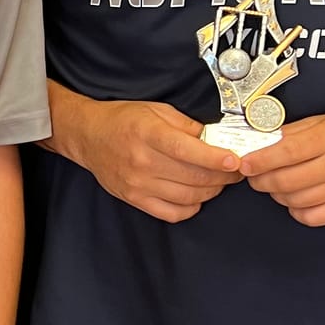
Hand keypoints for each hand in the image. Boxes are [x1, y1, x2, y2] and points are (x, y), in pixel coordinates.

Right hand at [58, 97, 240, 222]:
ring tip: (218, 181)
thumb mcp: (155, 110)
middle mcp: (142, 161)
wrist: (89, 136)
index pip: (188, 151)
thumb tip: (216, 138)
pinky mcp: (134, 199)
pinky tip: (196, 196)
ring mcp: (138, 184)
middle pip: (194, 176)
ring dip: (211, 191)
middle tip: (235, 170)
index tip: (235, 161)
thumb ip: (187, 125)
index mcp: (149, 134)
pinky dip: (191, 207)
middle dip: (223, 176)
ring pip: (188, 197)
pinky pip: (172, 213)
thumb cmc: (123, 120)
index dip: (216, 158)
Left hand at [237, 110, 324, 225]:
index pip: (287, 152)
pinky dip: (297, 211)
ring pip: (296, 201)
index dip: (260, 160)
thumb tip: (260, 141)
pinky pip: (313, 218)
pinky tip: (297, 199)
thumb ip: (294, 132)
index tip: (244, 163)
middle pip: (287, 180)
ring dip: (277, 195)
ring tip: (277, 185)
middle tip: (255, 175)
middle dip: (262, 180)